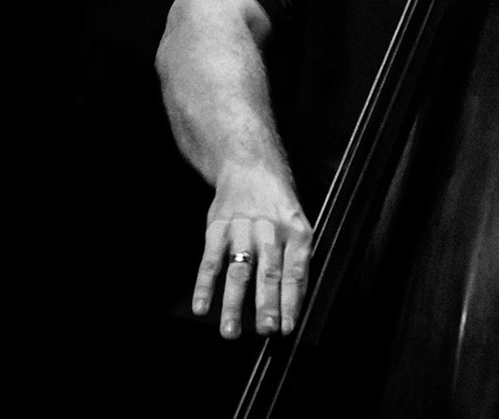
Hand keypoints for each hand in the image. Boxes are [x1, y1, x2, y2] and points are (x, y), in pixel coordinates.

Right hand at [192, 162, 312, 337]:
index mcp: (296, 232)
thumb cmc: (277, 205)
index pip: (295, 273)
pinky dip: (204, 285)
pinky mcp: (218, 227)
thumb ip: (295, 261)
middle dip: (266, 304)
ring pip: (238, 270)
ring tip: (231, 331)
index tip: (286, 328)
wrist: (250, 166)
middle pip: (269, 272)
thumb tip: (291, 305)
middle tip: (265, 331)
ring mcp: (243, 228)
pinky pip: (210, 260)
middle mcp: (270, 230)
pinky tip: (201, 306)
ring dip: (233, 303)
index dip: (291, 302)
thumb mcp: (298, 225)